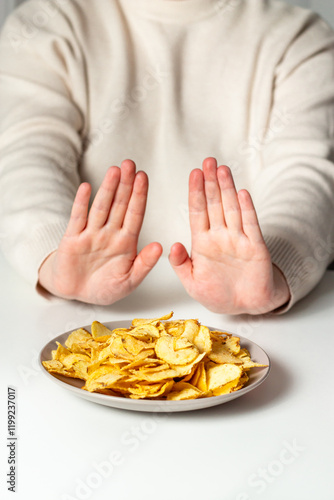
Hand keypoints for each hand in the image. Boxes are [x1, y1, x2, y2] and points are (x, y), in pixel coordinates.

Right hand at [38, 160, 161, 304]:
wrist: (77, 294)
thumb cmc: (105, 287)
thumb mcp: (129, 280)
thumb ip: (144, 264)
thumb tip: (160, 246)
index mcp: (126, 242)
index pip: (135, 214)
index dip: (139, 196)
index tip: (143, 178)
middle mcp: (109, 234)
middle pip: (119, 205)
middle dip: (126, 185)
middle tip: (130, 164)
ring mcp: (91, 234)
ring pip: (101, 207)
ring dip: (108, 189)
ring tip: (114, 171)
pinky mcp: (72, 239)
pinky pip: (77, 218)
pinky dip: (81, 203)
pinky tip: (87, 187)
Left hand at [169, 158, 289, 313]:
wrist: (245, 307)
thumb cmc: (218, 294)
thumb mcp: (192, 283)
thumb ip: (181, 265)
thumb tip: (172, 246)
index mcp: (203, 242)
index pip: (198, 212)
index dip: (195, 192)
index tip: (193, 174)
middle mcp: (220, 236)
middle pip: (214, 204)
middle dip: (211, 183)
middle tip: (208, 161)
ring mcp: (238, 239)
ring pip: (231, 209)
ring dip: (227, 189)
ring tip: (223, 170)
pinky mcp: (255, 247)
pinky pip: (250, 225)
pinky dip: (247, 209)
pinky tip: (242, 193)